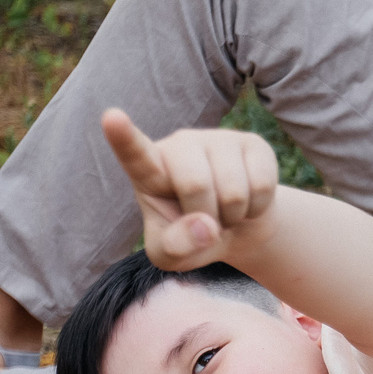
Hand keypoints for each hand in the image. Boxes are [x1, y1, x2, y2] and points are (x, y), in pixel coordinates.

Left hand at [100, 109, 279, 270]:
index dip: (123, 138)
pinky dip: (256, 209)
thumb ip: (175, 248)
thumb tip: (204, 226)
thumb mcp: (171, 255)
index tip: (111, 118)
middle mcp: (181, 146)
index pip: (134, 155)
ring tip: (226, 212)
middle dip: (207, 219)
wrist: (237, 227)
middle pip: (195, 185)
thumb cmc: (191, 238)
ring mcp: (218, 139)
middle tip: (206, 222)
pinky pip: (261, 186)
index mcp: (149, 172)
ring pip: (233, 191)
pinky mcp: (252, 144)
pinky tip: (248, 201)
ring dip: (233, 217)